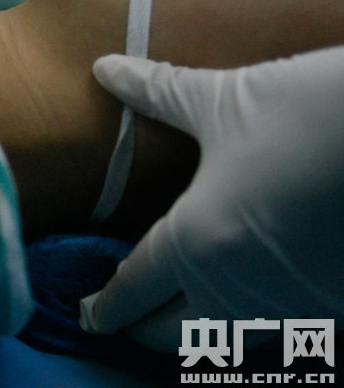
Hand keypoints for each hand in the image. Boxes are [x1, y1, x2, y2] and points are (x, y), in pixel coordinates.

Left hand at [78, 46, 343, 351]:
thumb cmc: (315, 114)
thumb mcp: (227, 100)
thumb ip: (160, 92)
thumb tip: (105, 69)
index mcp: (198, 243)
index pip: (134, 291)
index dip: (105, 307)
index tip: (88, 316)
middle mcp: (241, 290)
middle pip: (173, 333)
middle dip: (144, 325)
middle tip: (129, 308)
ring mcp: (297, 306)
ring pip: (228, 339)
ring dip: (198, 327)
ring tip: (184, 301)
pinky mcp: (339, 306)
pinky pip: (282, 330)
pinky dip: (254, 321)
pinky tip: (252, 291)